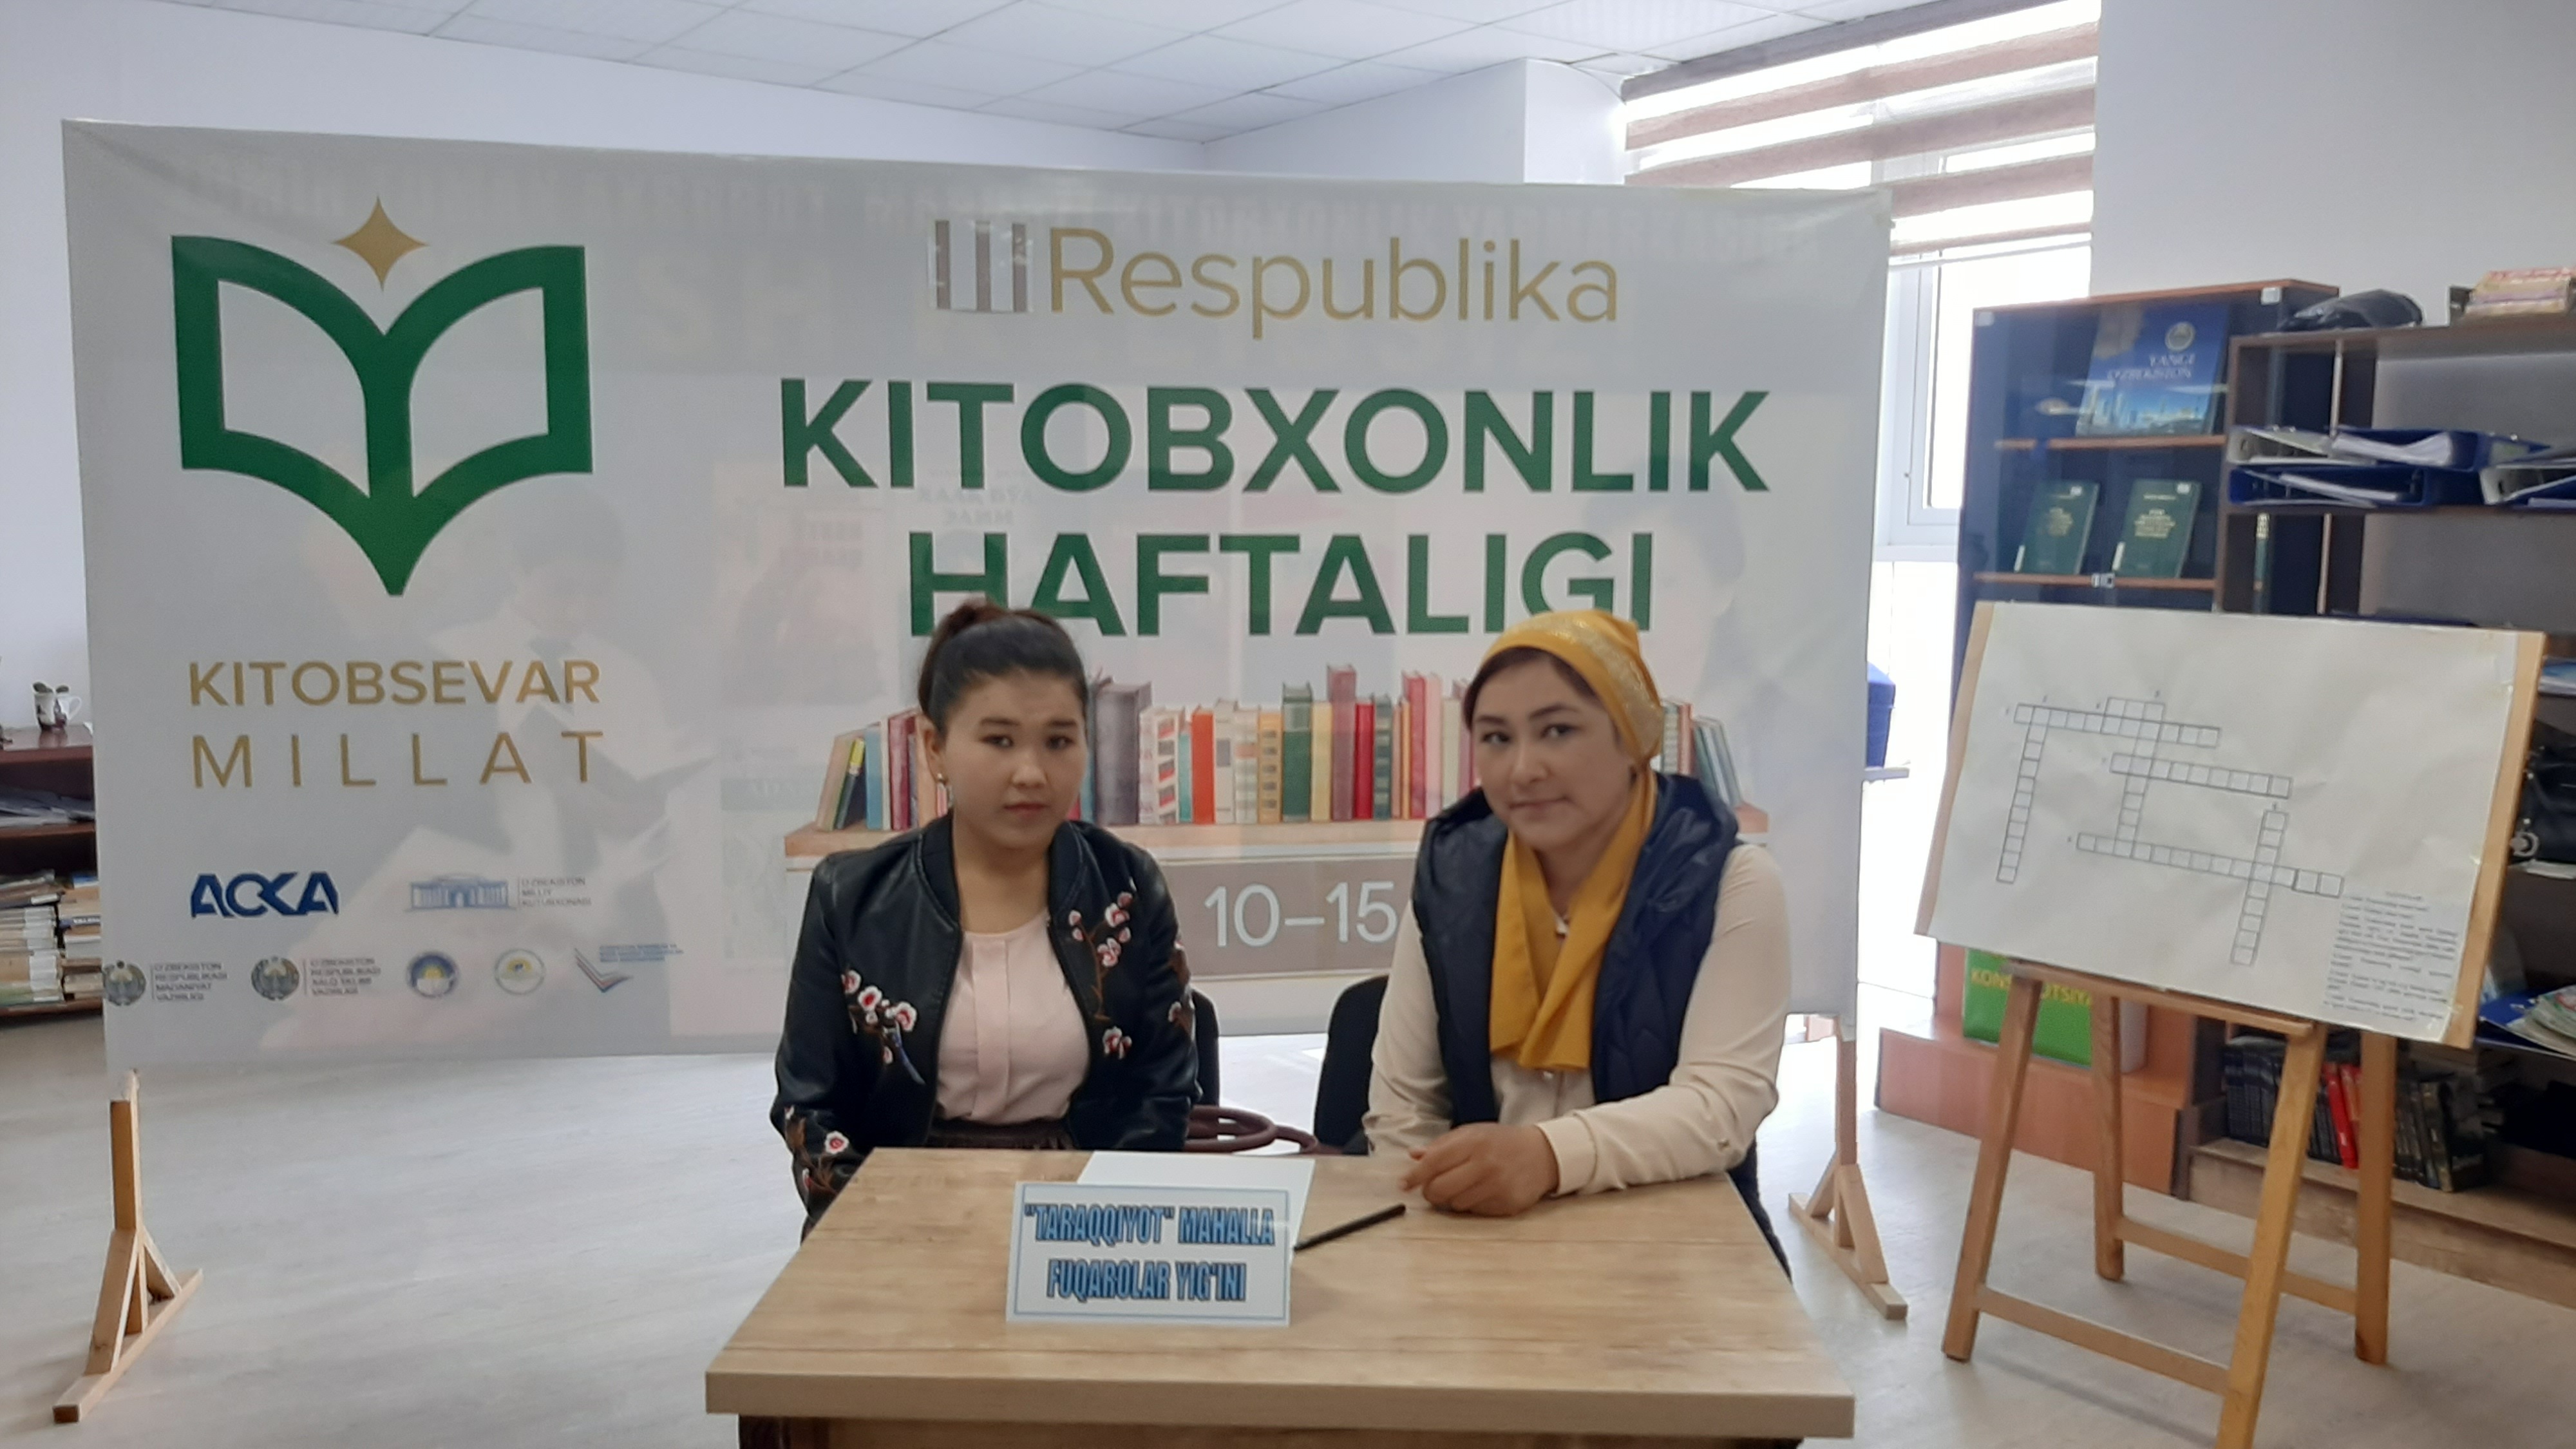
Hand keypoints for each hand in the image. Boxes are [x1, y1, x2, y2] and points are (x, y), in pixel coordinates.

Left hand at [1399, 1123, 1559, 1216]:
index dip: (1414, 1176)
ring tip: (1464, 1186)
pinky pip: (1475, 1212)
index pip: (1433, 1162)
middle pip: (1440, 1189)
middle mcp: (1484, 1164)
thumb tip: (1413, 1156)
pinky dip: (1471, 1205)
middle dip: (1430, 1192)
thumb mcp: (1472, 1133)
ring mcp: (1497, 1186)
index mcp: (1473, 1142)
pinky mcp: (1507, 1204)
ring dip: (1452, 1199)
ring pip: (1455, 1204)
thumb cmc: (1501, 1142)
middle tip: (1433, 1189)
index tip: (1403, 1185)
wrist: (1542, 1154)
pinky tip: (1482, 1192)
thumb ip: (1442, 1145)